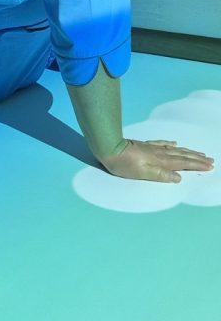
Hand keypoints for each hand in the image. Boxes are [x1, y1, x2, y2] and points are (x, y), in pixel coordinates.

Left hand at [99, 139, 214, 182]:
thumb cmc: (123, 164)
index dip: (197, 165)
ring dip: (188, 151)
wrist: (110, 148)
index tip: (209, 166)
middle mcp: (160, 153)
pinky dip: (171, 144)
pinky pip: (163, 143)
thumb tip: (178, 178)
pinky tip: (175, 143)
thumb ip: (160, 175)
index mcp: (161, 162)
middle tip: (210, 160)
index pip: (183, 164)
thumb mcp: (142, 174)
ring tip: (198, 153)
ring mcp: (153, 148)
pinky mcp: (145, 145)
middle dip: (197, 158)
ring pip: (175, 149)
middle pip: (182, 156)